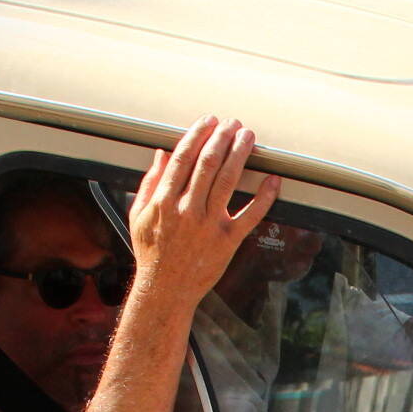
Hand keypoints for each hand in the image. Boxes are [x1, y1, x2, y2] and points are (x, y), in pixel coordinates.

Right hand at [124, 115, 281, 319]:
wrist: (165, 290)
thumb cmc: (151, 252)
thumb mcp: (139, 215)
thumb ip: (150, 183)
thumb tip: (162, 155)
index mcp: (164, 201)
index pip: (183, 158)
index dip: (198, 135)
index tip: (208, 121)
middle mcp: (187, 210)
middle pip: (208, 164)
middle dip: (222, 138)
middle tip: (233, 123)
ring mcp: (208, 226)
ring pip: (228, 181)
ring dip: (240, 155)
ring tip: (248, 137)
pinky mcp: (227, 242)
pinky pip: (250, 216)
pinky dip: (264, 197)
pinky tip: (273, 180)